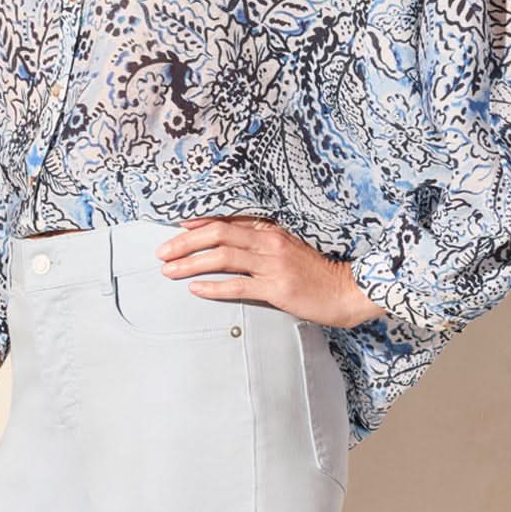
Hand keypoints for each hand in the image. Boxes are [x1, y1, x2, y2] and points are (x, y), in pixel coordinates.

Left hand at [155, 215, 387, 327]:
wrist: (348, 291)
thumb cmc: (319, 273)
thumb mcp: (292, 249)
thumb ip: (264, 243)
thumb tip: (230, 243)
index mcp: (273, 230)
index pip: (230, 220)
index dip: (200, 222)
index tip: (178, 228)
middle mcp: (271, 242)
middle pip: (219, 234)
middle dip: (185, 242)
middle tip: (162, 252)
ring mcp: (273, 265)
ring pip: (223, 257)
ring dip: (191, 262)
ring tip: (168, 270)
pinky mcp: (277, 289)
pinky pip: (238, 286)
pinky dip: (213, 287)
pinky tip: (194, 288)